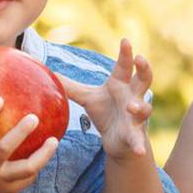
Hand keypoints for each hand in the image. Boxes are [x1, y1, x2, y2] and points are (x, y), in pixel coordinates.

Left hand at [58, 38, 152, 159]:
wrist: (117, 140)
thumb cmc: (106, 112)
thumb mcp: (87, 97)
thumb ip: (70, 86)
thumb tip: (48, 72)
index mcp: (121, 84)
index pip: (124, 65)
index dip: (126, 53)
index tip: (125, 40)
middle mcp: (132, 97)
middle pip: (143, 80)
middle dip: (144, 70)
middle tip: (141, 59)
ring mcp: (136, 116)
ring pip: (144, 108)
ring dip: (140, 106)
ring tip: (131, 106)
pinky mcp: (134, 135)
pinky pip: (138, 140)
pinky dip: (139, 145)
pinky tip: (139, 151)